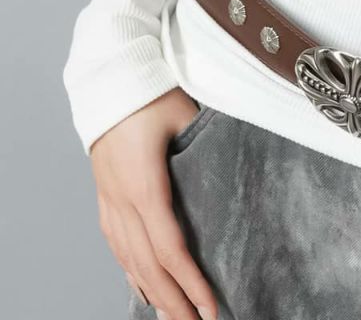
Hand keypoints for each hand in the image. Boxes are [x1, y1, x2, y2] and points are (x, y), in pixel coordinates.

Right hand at [88, 88, 218, 319]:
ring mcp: (109, 199)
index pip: (170, 248)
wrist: (107, 76)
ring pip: (128, 260)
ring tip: (172, 319)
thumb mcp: (186, 113)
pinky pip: (116, 244)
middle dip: (173, 302)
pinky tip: (141, 287)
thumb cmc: (151, 90)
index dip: (190, 283)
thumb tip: (246, 159)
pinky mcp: (104, 194)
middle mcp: (122, 201)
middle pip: (148, 265)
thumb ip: (210, 142)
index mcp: (144, 186)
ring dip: (151, 292)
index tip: (211, 308)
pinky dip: (130, 271)